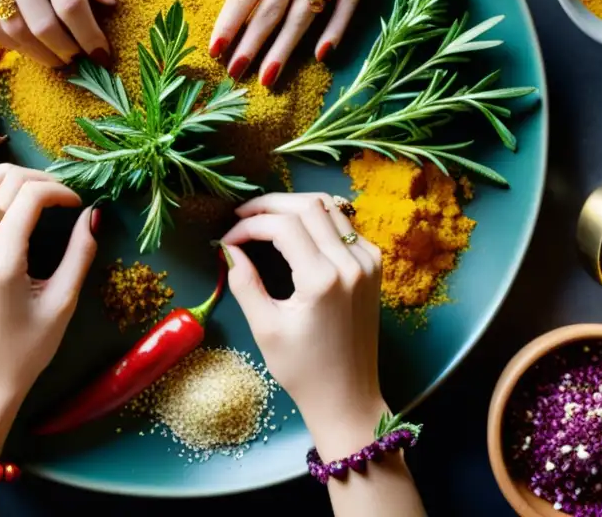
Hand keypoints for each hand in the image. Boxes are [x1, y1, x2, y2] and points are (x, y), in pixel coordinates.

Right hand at [0, 0, 114, 65]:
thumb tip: (107, 3)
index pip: (72, 5)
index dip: (90, 37)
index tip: (102, 54)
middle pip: (42, 24)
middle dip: (67, 50)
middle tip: (82, 61)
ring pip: (11, 28)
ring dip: (36, 53)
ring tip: (56, 58)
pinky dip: (4, 39)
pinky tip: (23, 44)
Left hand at [0, 164, 96, 455]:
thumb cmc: (25, 352)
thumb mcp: (61, 303)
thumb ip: (80, 254)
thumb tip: (94, 214)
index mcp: (0, 261)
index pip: (29, 195)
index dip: (59, 190)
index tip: (78, 203)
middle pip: (3, 181)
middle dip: (39, 179)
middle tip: (63, 195)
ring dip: (10, 179)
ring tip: (38, 192)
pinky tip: (12, 206)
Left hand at [208, 0, 415, 86]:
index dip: (230, 23)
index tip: (216, 49)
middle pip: (273, 9)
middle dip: (252, 44)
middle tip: (236, 74)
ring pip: (307, 12)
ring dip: (286, 47)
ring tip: (269, 76)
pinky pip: (350, 1)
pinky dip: (336, 28)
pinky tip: (321, 54)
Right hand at [220, 193, 385, 452]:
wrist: (348, 397)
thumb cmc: (303, 370)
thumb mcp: (265, 328)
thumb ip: (244, 282)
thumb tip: (228, 249)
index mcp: (322, 279)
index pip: (283, 225)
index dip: (250, 225)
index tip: (228, 238)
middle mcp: (350, 263)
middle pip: (308, 205)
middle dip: (269, 204)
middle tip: (242, 216)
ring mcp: (367, 262)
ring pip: (329, 208)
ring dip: (294, 206)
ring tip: (264, 218)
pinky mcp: (373, 266)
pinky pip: (345, 226)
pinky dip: (318, 220)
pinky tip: (297, 232)